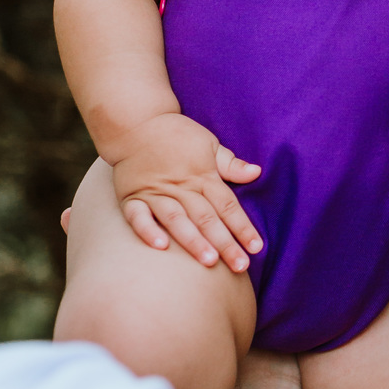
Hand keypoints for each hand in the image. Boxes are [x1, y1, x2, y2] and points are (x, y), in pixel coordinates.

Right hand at [109, 112, 262, 270]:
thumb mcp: (209, 144)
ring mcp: (155, 192)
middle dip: (224, 242)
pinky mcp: (131, 197)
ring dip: (193, 240)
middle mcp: (181, 186)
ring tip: (208, 261)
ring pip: (177, 219)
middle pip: (207, 217)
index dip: (243, 227)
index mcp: (203, 176)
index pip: (228, 205)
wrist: (135, 122)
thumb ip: (230, 164)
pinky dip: (148, 230)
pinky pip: (138, 216)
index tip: (257, 247)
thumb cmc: (177, 135)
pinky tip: (161, 247)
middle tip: (239, 265)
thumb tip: (257, 172)